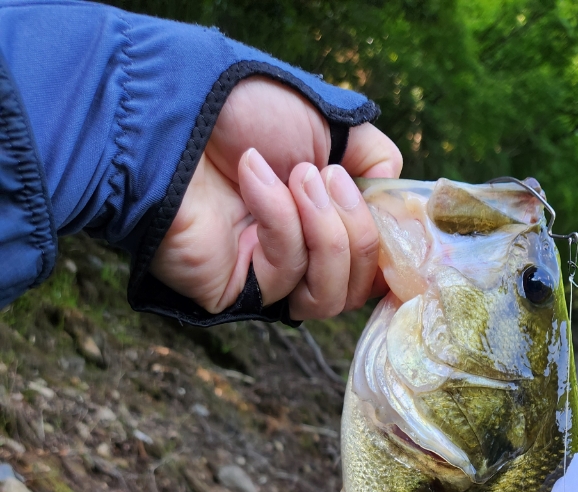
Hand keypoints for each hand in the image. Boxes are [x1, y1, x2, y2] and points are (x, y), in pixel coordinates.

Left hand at [149, 77, 401, 319]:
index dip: (392, 252)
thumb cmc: (244, 110)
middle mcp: (298, 257)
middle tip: (327, 176)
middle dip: (358, 231)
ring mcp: (266, 279)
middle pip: (358, 287)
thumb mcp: (331, 124)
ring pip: (329, 296)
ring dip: (327, 232)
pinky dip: (279, 217)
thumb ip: (374, 158)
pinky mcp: (235, 293)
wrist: (175, 108)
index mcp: (322, 223)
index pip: (374, 267)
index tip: (400, 222)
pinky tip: (255, 174)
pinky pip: (284, 275)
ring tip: (301, 175)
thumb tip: (394, 198)